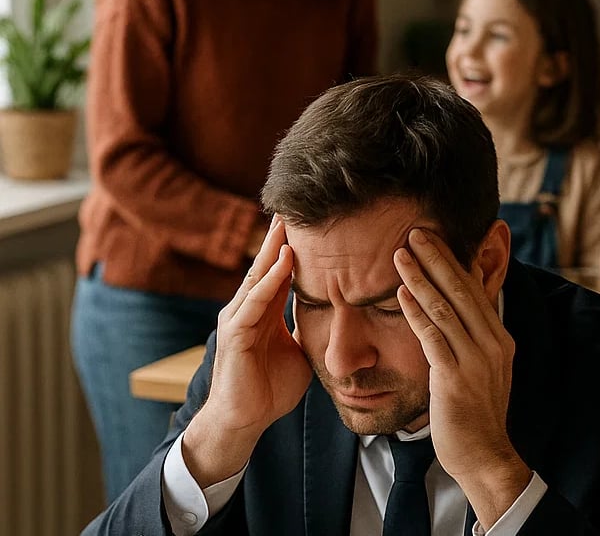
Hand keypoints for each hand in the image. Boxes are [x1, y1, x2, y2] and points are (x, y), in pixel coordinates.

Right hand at [184, 216, 311, 486]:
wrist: (245, 421)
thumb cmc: (269, 389)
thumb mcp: (298, 351)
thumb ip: (309, 330)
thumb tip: (338, 319)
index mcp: (263, 312)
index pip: (280, 271)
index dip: (293, 247)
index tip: (311, 221)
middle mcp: (247, 309)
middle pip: (266, 264)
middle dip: (280, 236)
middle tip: (294, 205)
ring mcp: (238, 320)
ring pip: (259, 276)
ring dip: (275, 248)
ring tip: (289, 222)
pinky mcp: (235, 335)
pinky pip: (255, 301)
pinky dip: (270, 279)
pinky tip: (284, 260)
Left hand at [393, 228, 529, 527]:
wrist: (484, 455)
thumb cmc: (475, 412)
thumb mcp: (482, 368)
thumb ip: (471, 338)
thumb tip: (454, 310)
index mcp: (500, 338)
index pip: (475, 290)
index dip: (453, 261)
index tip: (433, 238)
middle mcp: (492, 343)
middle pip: (462, 290)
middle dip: (437, 258)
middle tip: (414, 232)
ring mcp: (476, 360)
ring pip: (445, 309)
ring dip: (420, 279)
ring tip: (400, 255)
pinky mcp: (455, 378)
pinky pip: (433, 337)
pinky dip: (415, 312)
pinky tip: (400, 293)